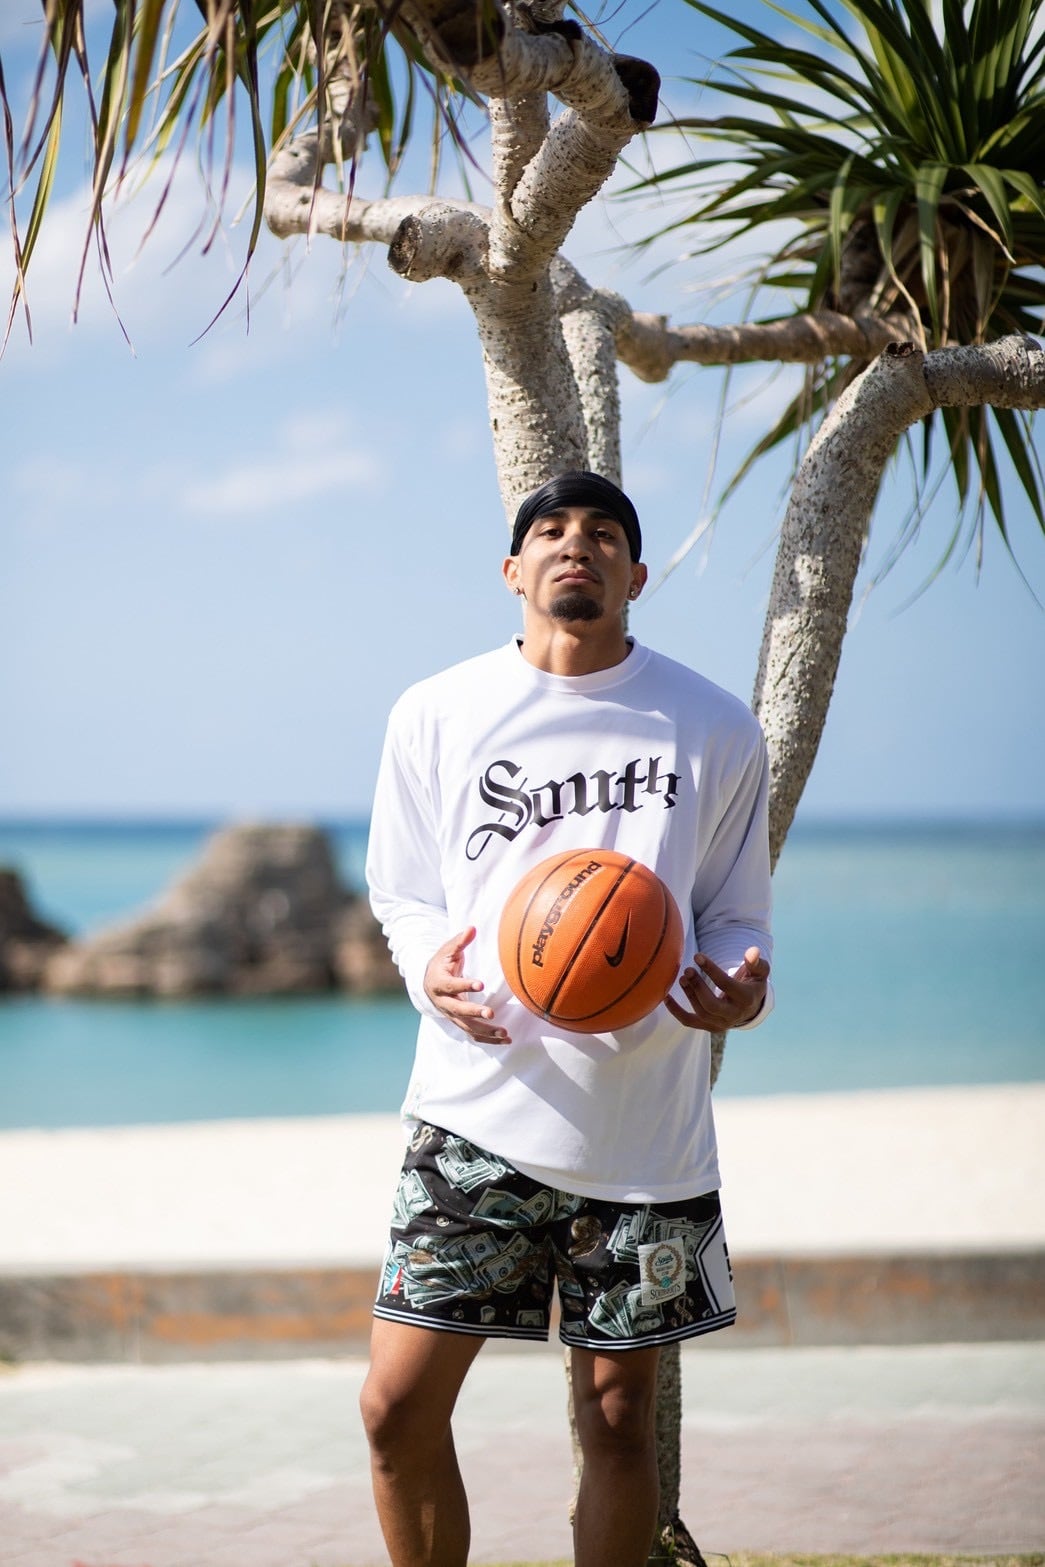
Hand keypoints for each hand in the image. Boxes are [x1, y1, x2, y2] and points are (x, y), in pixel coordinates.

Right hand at [423, 926, 511, 1044]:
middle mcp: (444, 1003)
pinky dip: (489, 1039)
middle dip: (475, 1013)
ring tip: (505, 1032)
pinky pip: (474, 1034)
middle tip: (491, 1014)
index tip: (481, 984)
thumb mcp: (447, 950)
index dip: (465, 985)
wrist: (428, 983)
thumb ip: (459, 941)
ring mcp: (452, 1015)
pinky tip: (506, 1039)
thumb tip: (472, 928)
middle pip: (458, 1011)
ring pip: (467, 1027)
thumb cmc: (442, 963)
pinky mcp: (460, 1022)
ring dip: (486, 1031)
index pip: (452, 986)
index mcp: (440, 984)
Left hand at [664, 946, 769, 1032]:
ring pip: (701, 1013)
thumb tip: (752, 951)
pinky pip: (689, 1022)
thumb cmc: (753, 984)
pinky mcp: (710, 1027)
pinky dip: (676, 1011)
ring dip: (689, 994)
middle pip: (712, 1005)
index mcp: (746, 999)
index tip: (697, 956)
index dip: (711, 970)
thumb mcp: (759, 972)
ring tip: (682, 977)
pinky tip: (666, 998)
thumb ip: (755, 962)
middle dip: (698, 987)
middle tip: (688, 970)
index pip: (726, 985)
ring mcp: (721, 1024)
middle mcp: (734, 1015)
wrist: (751, 1007)